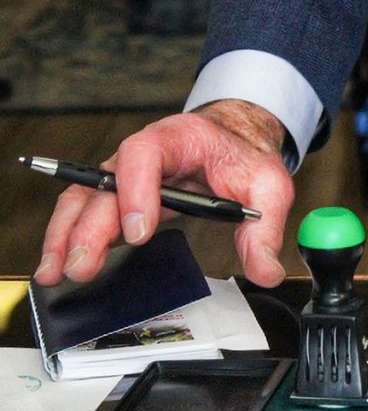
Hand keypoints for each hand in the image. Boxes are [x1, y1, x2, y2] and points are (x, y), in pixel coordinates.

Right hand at [34, 100, 293, 287]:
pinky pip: (86, 212)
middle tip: (84, 266)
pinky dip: (69, 237)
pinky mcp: (119, 195)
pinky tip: (58, 265)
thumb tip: (267, 271)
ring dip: (66, 235)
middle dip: (89, 227)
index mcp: (178, 139)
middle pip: (105, 184)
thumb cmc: (244, 158)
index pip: (145, 155)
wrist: (234, 143)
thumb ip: (264, 232)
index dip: (136, 191)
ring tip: (55, 272)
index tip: (138, 231)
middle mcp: (141, 153)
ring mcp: (125, 174)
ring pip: (85, 198)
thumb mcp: (268, 189)